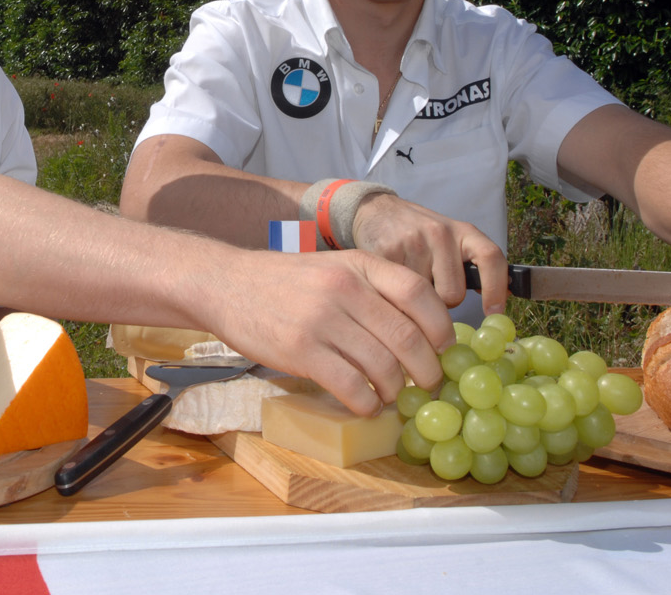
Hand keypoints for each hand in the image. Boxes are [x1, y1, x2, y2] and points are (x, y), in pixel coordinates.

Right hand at [195, 248, 455, 416]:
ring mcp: (322, 320)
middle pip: (407, 337)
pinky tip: (365, 406)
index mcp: (359, 264)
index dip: (440, 326)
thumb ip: (373, 289)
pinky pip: (351, 387)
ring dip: (394, 391)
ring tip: (390, 395)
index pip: (419, 293)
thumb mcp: (334, 268)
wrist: (226, 284)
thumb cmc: (286, 281)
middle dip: (426, 370)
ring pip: (382, 367)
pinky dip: (366, 404)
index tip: (444, 348)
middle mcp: (344, 289)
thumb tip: (421, 331)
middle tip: (427, 384)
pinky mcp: (301, 351)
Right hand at [349, 193, 508, 315]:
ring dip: (418, 301)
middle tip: (433, 290)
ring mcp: (411, 242)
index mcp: (463, 231)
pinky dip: (397, 296)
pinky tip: (393, 280)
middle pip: (453, 293)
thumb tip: (499, 303)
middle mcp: (440, 233)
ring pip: (425, 299)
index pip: (490, 257)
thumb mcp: (453, 241)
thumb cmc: (422, 234)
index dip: (496, 288)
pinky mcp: (386, 253)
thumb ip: (473, 267)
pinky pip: (399, 293)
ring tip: (410, 281)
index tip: (494, 313)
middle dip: (444, 302)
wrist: (378, 210)